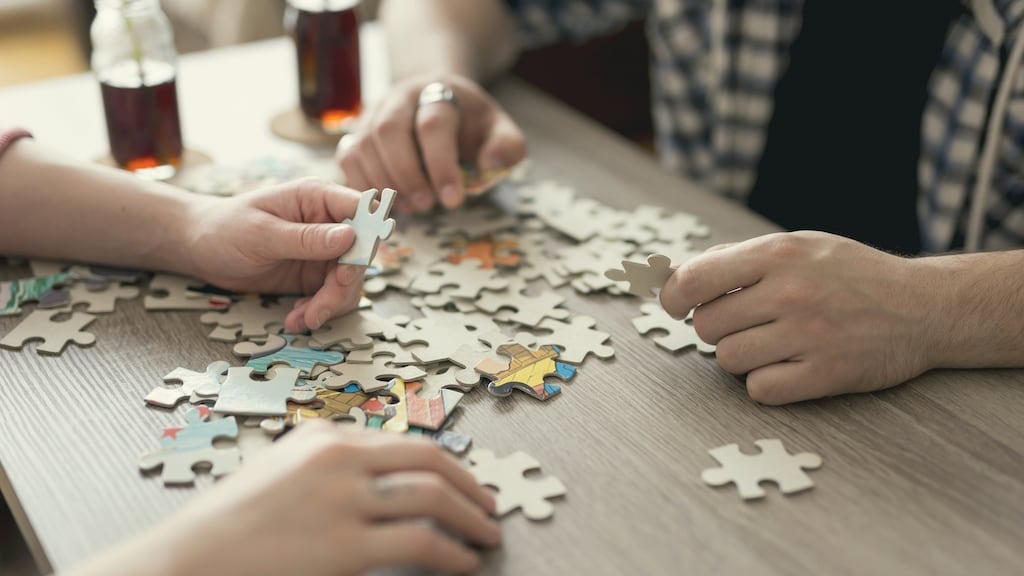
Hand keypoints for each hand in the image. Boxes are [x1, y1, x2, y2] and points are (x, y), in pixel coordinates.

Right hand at [72, 422, 500, 575]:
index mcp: (324, 437)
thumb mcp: (281, 471)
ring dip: (472, 518)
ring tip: (487, 535)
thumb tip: (387, 482)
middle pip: (430, 461)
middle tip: (491, 506)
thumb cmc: (230, 524)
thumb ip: (331, 468)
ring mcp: (344, 501)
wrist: (188, 560)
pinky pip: (421, 544)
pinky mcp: (345, 547)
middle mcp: (339, 459)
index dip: (447, 466)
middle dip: (472, 485)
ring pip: (433, 499)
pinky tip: (463, 561)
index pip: (405, 443)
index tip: (466, 483)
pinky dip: (452, 553)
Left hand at [184, 178, 364, 332]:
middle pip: (360, 255)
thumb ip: (306, 238)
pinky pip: (332, 296)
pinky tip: (296, 317)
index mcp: (317, 198)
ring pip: (349, 281)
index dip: (366, 239)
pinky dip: (318, 311)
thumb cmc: (224, 228)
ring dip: (330, 305)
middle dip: (342, 287)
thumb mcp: (261, 233)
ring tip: (301, 320)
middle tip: (318, 311)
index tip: (349, 270)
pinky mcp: (315, 275)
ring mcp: (323, 251)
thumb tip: (350, 237)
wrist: (199, 248)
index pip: (361, 210)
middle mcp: (327, 223)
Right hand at [337, 74, 526, 212]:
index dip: (441, 165)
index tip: (454, 200)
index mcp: (439, 90)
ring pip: (364, 144)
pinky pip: (348, 157)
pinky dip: (362, 185)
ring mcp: (374, 112)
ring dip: (384, 182)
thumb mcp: (500, 131)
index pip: (434, 124)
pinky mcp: (357, 132)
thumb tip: (490, 166)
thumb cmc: (471, 126)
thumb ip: (507, 147)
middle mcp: (400, 96)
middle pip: (389, 130)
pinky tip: (385, 205)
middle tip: (425, 206)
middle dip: (406, 173)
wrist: (440, 104)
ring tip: (410, 208)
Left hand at [660, 231, 942, 404]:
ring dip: (741, 357)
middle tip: (746, 323)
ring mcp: (810, 334)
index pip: (694, 279)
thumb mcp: (798, 246)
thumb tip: (672, 277)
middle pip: (707, 325)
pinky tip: (787, 367)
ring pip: (728, 360)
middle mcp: (792, 291)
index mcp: (779, 252)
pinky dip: (765, 383)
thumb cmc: (850, 274)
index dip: (672, 298)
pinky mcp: (827, 373)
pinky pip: (760, 389)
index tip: (675, 306)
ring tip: (771, 343)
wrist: (924, 306)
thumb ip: (736, 259)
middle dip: (717, 328)